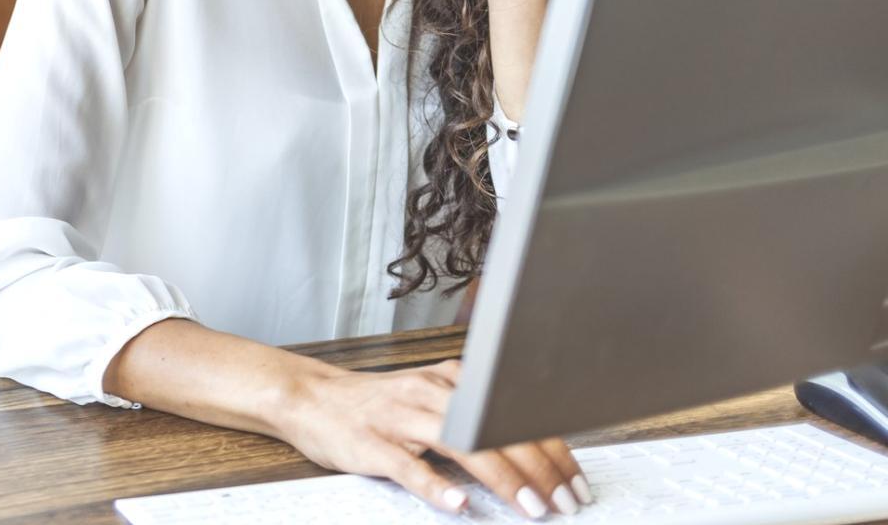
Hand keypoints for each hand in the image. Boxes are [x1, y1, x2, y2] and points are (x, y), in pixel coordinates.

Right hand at [275, 358, 589, 517]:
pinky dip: (436, 488)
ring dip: (503, 478)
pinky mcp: (372, 444)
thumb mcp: (431, 398)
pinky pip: (410, 467)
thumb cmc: (376, 406)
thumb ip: (473, 415)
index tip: (577, 483)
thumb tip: (534, 449)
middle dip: (541, 470)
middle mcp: (430, 392)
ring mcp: (400, 418)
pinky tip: (459, 506)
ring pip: (463, 445)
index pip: (515, 414)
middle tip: (565, 503)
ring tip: (532, 508)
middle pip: (497, 429)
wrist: (310, 397)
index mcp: (451, 380)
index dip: (554, 450)